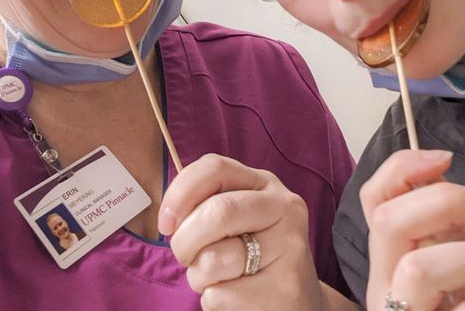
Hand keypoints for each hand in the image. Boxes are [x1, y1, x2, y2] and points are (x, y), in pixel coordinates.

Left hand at [157, 154, 330, 309]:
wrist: (299, 302)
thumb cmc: (253, 255)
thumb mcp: (238, 218)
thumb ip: (208, 203)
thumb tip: (170, 217)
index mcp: (265, 183)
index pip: (215, 167)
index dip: (180, 192)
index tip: (166, 222)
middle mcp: (284, 207)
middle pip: (216, 212)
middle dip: (184, 241)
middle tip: (185, 257)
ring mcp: (290, 248)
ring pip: (213, 259)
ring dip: (198, 277)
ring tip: (217, 278)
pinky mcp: (286, 289)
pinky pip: (221, 296)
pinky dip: (214, 301)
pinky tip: (237, 297)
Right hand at [360, 149, 464, 309]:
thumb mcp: (452, 262)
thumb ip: (440, 224)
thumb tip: (437, 166)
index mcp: (387, 262)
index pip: (373, 202)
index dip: (401, 169)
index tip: (443, 157)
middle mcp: (384, 291)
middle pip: (389, 222)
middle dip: (446, 199)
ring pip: (422, 269)